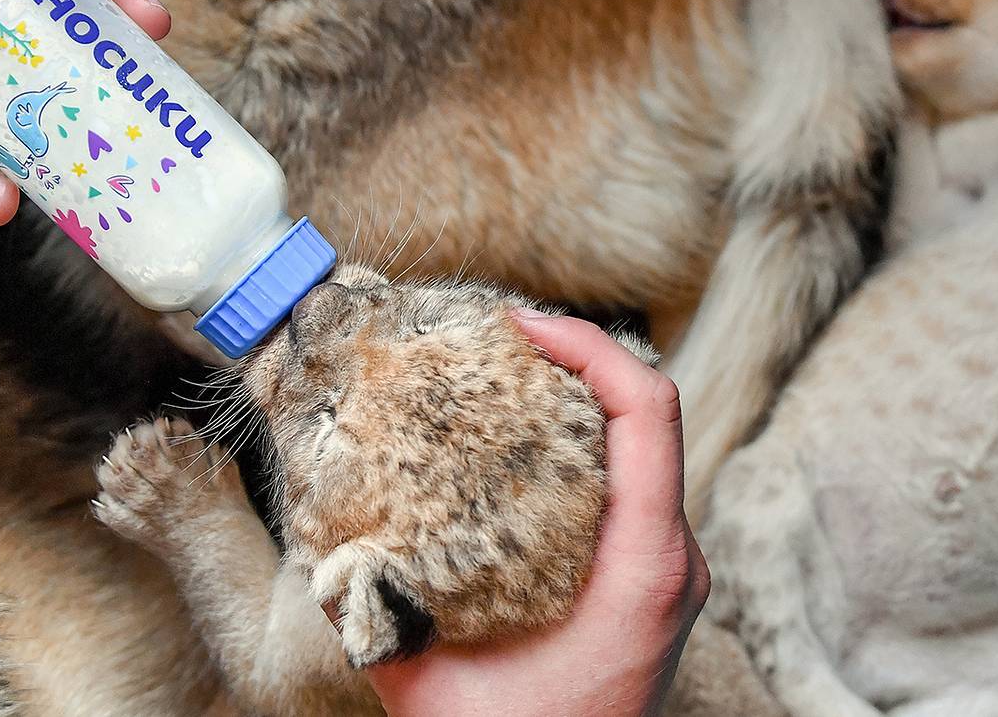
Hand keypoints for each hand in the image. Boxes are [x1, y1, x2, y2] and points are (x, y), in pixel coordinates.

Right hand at [365, 311, 709, 716]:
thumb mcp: (424, 673)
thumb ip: (376, 601)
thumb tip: (323, 519)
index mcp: (646, 567)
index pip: (647, 408)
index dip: (587, 344)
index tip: (516, 324)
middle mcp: (674, 560)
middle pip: (647, 414)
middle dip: (575, 356)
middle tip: (493, 337)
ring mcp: (670, 572)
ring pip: (641, 448)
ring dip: (576, 401)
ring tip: (498, 379)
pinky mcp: (652, 584)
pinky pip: (630, 487)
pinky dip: (580, 448)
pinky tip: (515, 449)